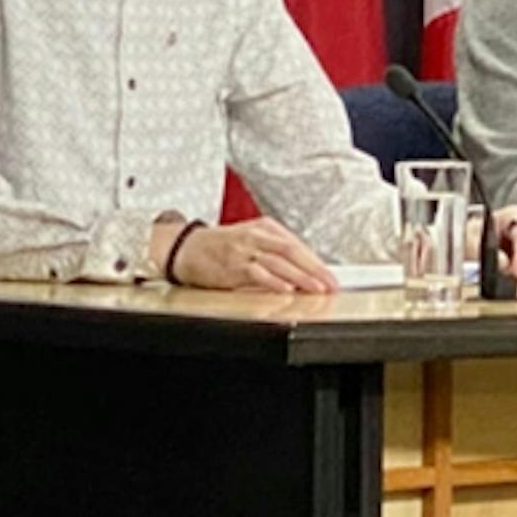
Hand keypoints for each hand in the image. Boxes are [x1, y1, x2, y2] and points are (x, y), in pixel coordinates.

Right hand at [167, 214, 337, 294]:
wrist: (185, 248)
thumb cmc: (219, 247)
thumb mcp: (250, 240)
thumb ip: (274, 251)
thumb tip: (302, 270)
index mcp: (265, 228)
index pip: (297, 245)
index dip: (317, 263)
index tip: (331, 278)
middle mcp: (257, 236)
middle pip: (293, 252)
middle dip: (315, 270)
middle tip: (331, 285)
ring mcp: (244, 250)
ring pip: (279, 262)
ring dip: (300, 276)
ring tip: (316, 288)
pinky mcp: (232, 265)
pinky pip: (256, 273)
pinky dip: (273, 281)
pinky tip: (286, 289)